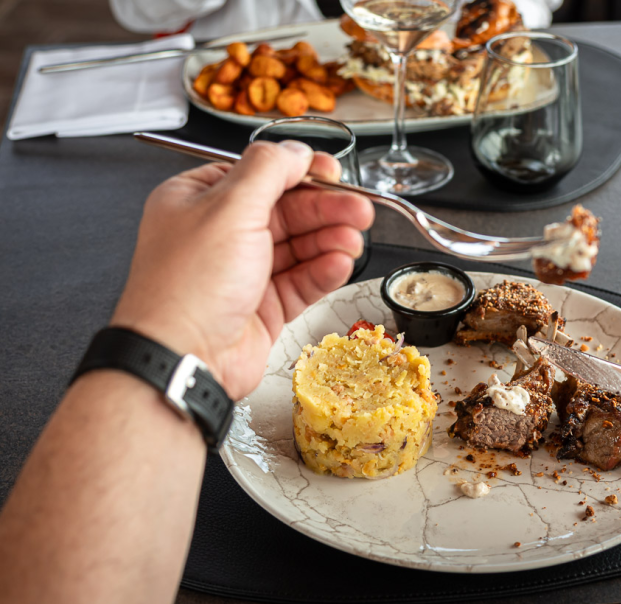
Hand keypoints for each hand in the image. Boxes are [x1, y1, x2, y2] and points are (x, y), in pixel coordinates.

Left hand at [111, 140, 373, 398]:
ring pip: (299, 247)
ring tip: (353, 240)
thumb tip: (294, 151)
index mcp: (200, 201)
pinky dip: (323, 272)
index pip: (260, 175)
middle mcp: (220, 235)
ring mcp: (243, 273)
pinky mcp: (263, 307)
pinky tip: (339, 265)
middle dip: (326, 209)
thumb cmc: (188, 288)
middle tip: (359, 209)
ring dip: (329, 240)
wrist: (183, 358)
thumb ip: (268, 172)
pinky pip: (302, 281)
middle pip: (287, 211)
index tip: (333, 174)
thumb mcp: (229, 209)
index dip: (300, 173)